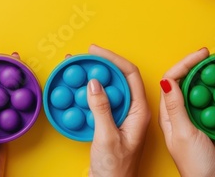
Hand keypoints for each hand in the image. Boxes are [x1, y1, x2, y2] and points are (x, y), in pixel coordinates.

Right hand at [86, 45, 150, 176]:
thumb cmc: (116, 171)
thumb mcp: (107, 137)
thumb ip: (101, 109)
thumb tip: (94, 82)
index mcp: (139, 112)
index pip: (130, 75)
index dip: (113, 59)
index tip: (96, 50)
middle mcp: (132, 111)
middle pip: (118, 78)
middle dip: (100, 64)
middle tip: (82, 56)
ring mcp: (120, 117)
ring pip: (107, 88)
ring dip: (92, 76)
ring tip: (75, 67)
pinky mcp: (109, 123)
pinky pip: (99, 102)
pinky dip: (87, 92)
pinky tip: (74, 89)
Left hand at [159, 48, 214, 176]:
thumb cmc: (193, 164)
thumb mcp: (183, 132)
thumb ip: (176, 107)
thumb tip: (166, 80)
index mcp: (168, 113)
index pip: (172, 80)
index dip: (184, 64)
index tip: (199, 54)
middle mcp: (180, 112)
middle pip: (187, 82)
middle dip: (198, 66)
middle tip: (211, 55)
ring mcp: (196, 117)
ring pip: (202, 90)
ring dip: (211, 77)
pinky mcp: (212, 123)